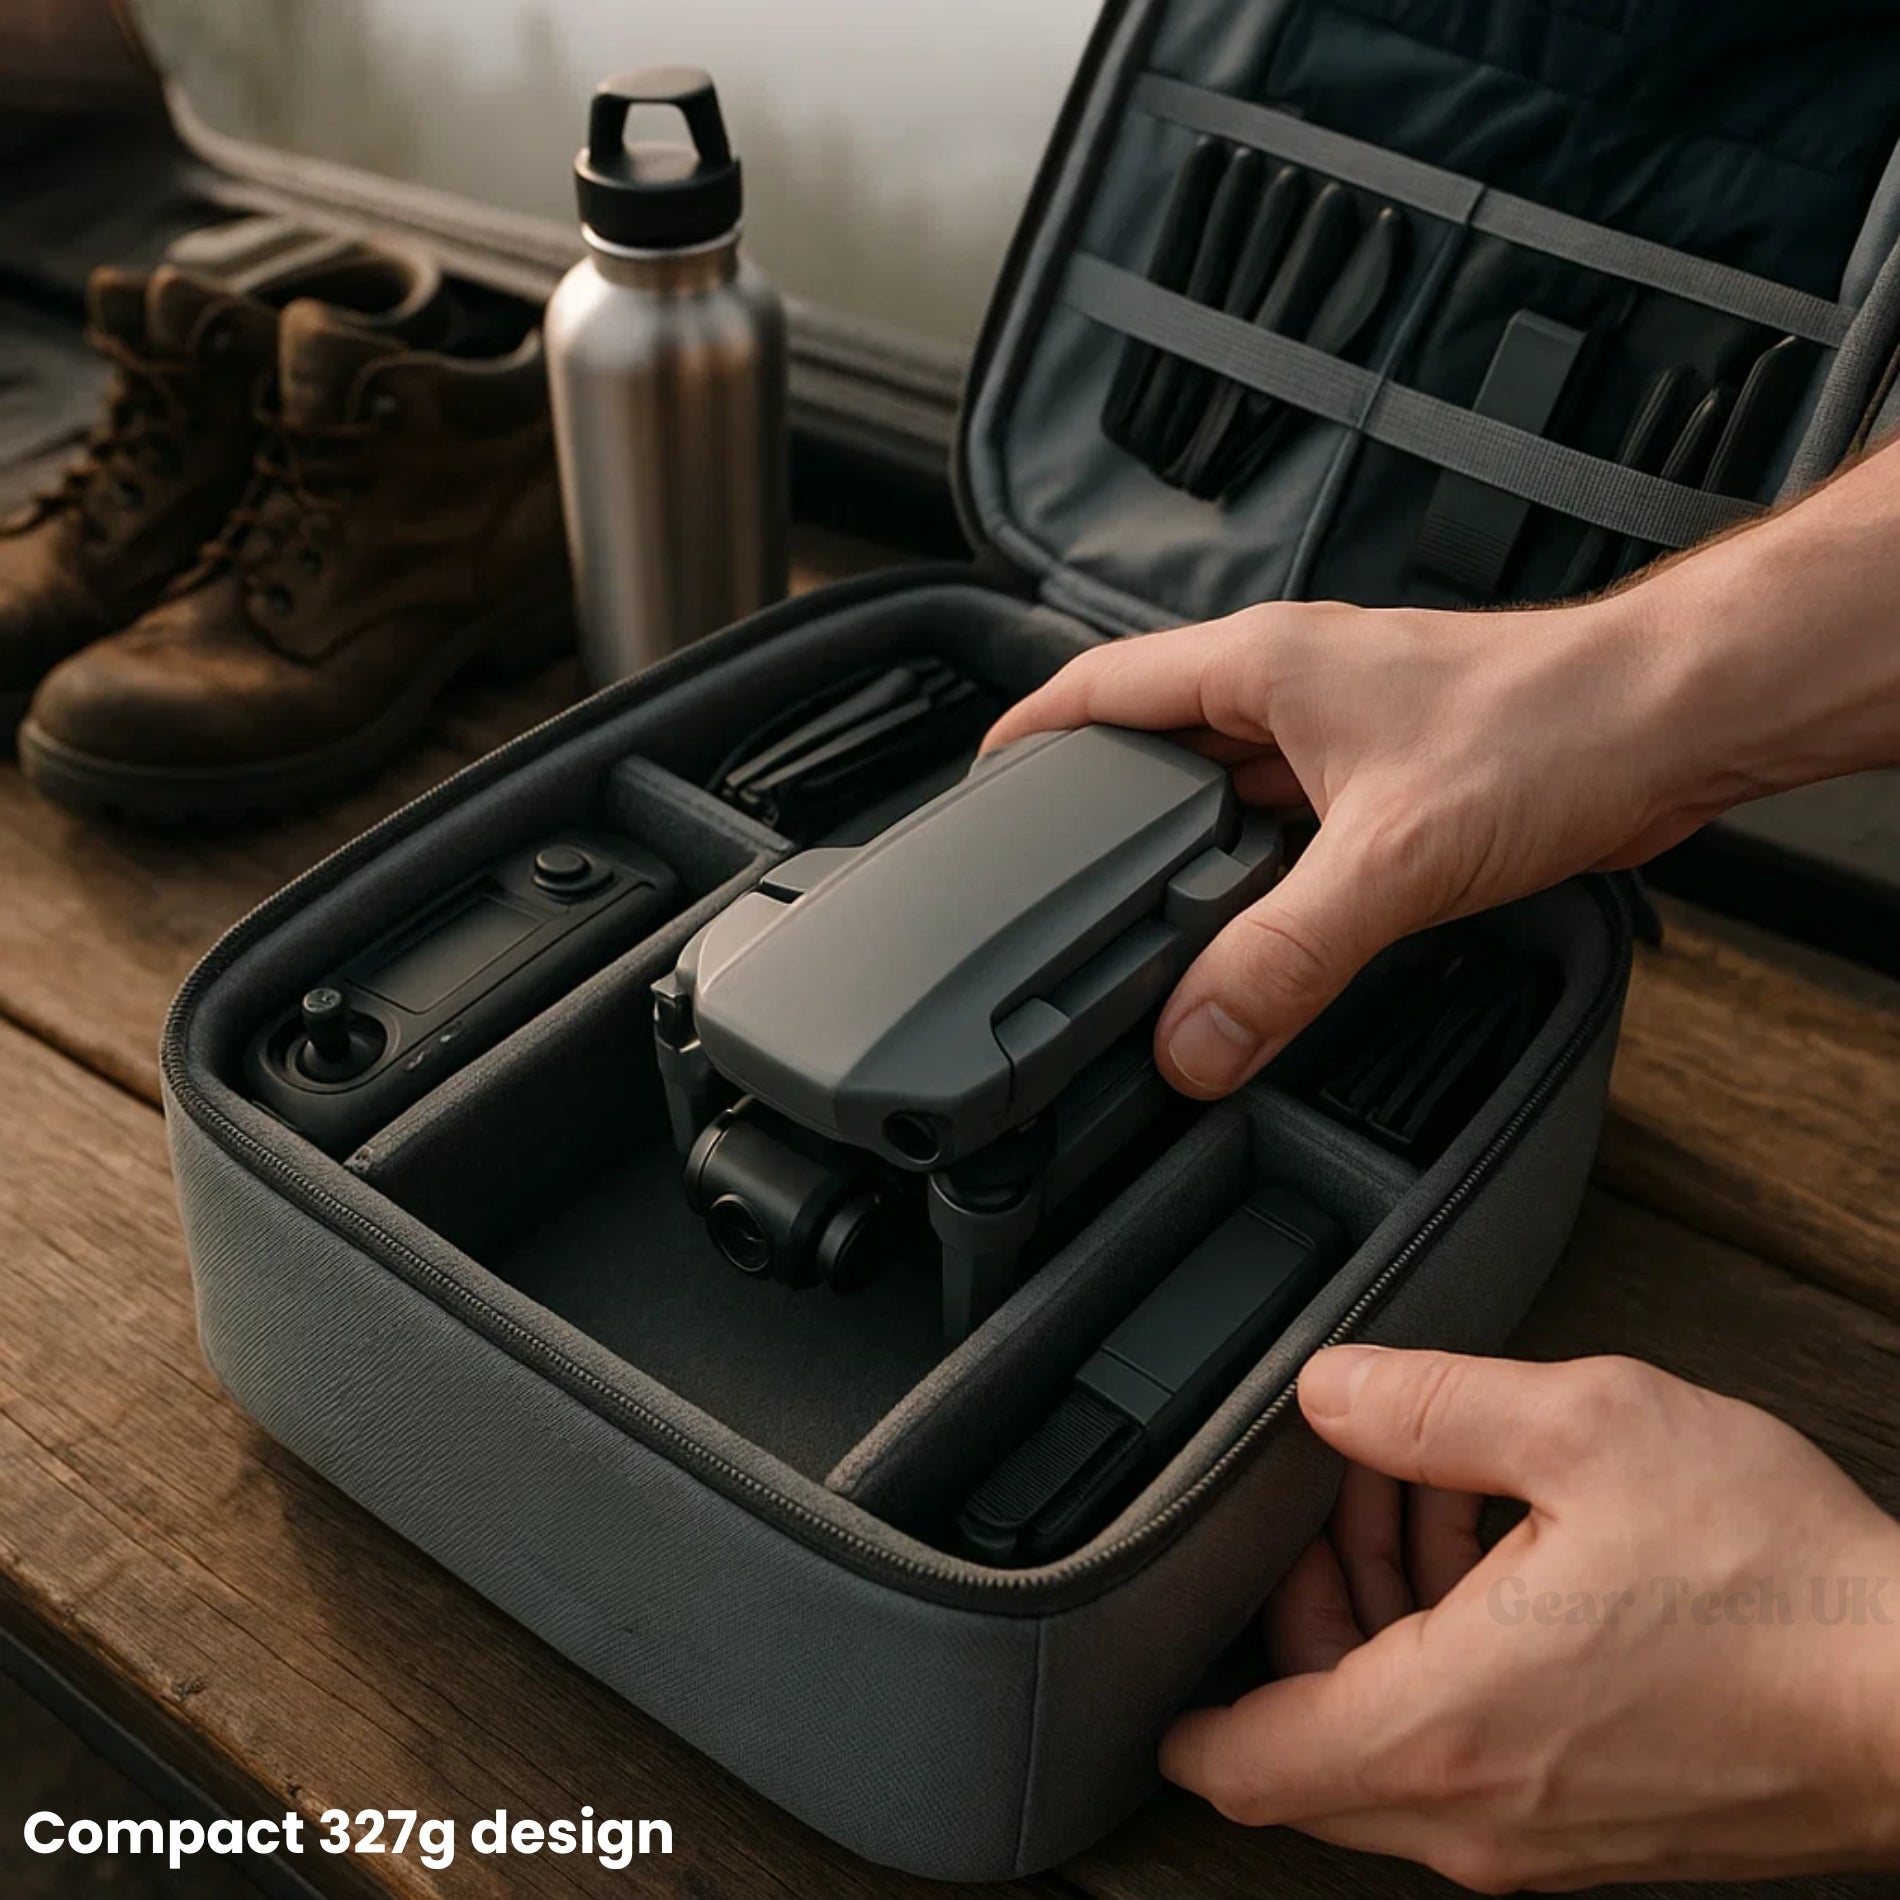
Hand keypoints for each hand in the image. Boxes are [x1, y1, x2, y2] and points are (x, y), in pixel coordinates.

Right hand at [984, 590, 1717, 1098]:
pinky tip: (1258, 924)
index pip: (1098, 685)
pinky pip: (1292, 823)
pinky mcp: (1395, 775)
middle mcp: (1292, 685)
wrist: (1675, 722)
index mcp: (1260, 663)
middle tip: (1052, 884)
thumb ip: (1281, 956)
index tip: (976, 792)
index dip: (1027, 736)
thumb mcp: (1390, 858)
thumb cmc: (1555, 725)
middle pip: (1156, 744)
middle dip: (1103, 814)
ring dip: (1190, 849)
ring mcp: (1345, 729)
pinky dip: (1261, 873)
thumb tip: (1194, 1040)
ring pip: (1229, 789)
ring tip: (1141, 919)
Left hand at [1160, 1347, 1899, 1890]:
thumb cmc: (1781, 1587)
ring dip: (1385, 1617)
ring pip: (1390, 1738)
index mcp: (1439, 1729)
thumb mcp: (1586, 1429)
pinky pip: (1472, 1752)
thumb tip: (1325, 1390)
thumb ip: (1428, 1404)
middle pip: (1306, 1734)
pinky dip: (1455, 1659)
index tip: (1172, 1621)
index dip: (1180, 1699)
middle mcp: (1476, 1813)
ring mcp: (1540, 1836)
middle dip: (1304, 1601)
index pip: (1240, 1765)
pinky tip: (1513, 1551)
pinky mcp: (1597, 1827)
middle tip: (1356, 1487)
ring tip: (1443, 1492)